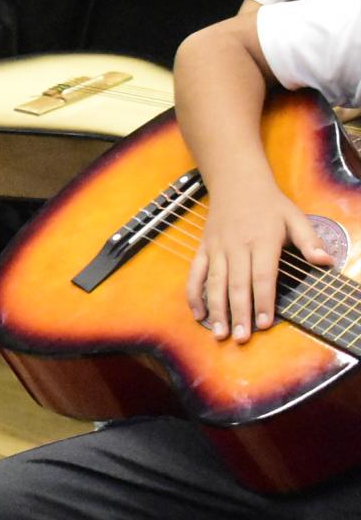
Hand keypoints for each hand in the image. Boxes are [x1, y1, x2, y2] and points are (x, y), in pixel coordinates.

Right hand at [186, 183, 334, 341]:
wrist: (235, 182)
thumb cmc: (269, 204)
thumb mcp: (295, 217)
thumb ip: (309, 240)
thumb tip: (325, 262)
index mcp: (262, 240)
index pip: (262, 276)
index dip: (264, 301)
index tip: (265, 324)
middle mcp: (236, 246)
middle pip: (237, 284)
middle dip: (239, 313)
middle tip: (241, 338)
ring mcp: (216, 248)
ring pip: (215, 283)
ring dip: (217, 309)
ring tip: (220, 332)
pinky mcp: (203, 249)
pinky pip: (195, 274)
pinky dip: (194, 295)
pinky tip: (199, 315)